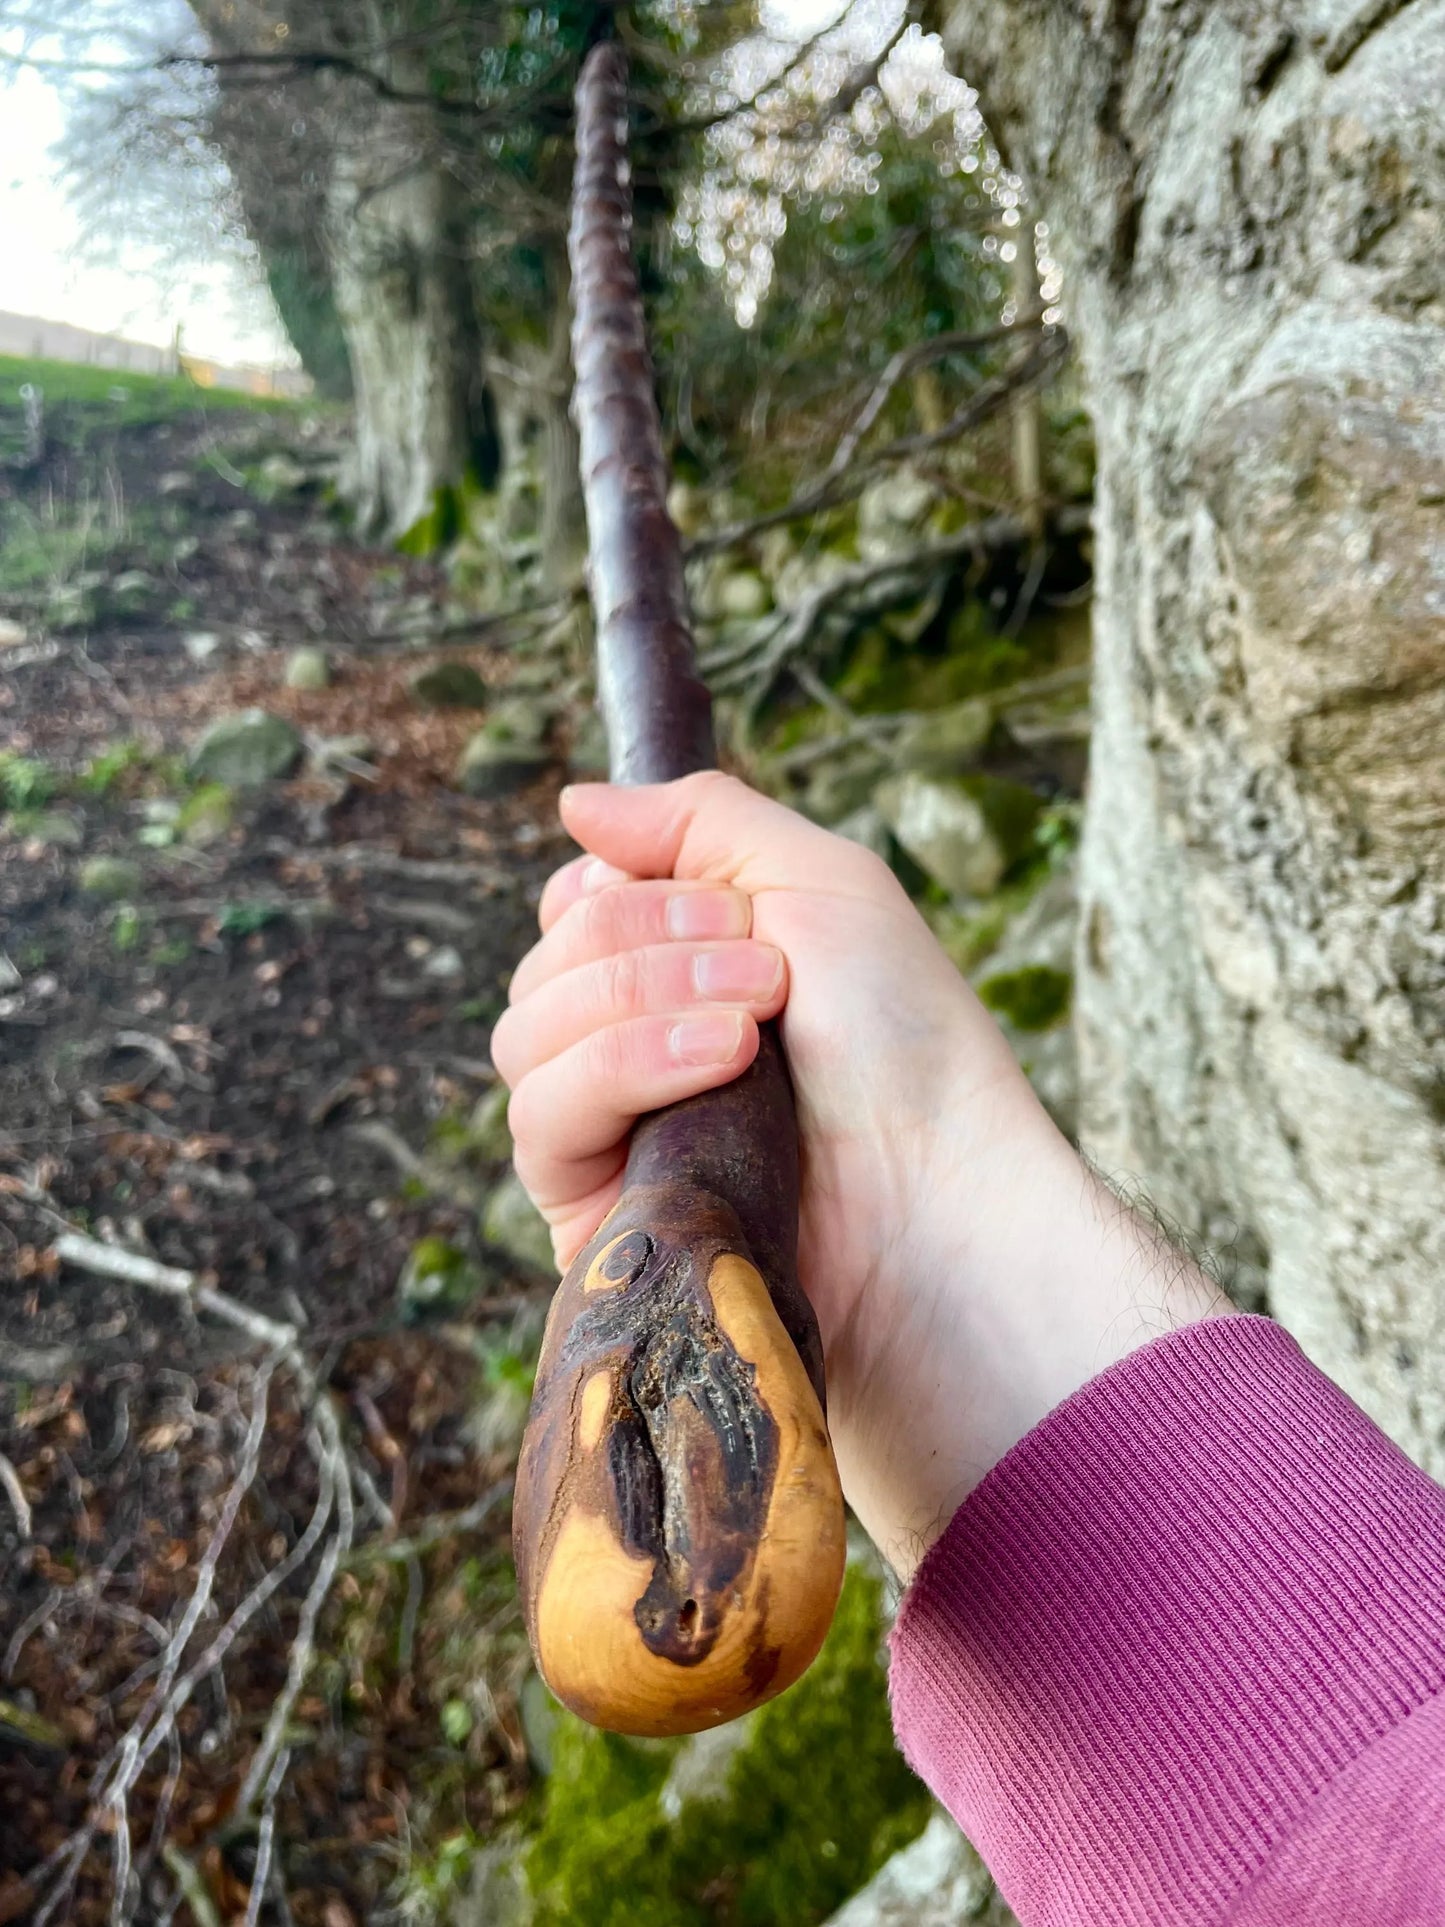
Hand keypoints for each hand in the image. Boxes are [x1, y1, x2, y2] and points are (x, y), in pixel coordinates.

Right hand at [491, 773, 1222, 1575]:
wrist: (943, 1190)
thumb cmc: (905, 1040)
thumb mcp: (819, 880)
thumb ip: (697, 820)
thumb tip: (575, 801)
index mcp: (676, 975)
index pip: (570, 909)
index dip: (622, 891)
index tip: (725, 910)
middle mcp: (631, 1054)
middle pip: (542, 963)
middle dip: (647, 942)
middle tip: (767, 972)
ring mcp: (610, 1138)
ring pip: (525, 1035)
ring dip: (639, 1002)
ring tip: (751, 1028)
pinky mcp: (596, 1215)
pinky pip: (539, 1117)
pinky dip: (622, 1068)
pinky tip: (715, 1066)